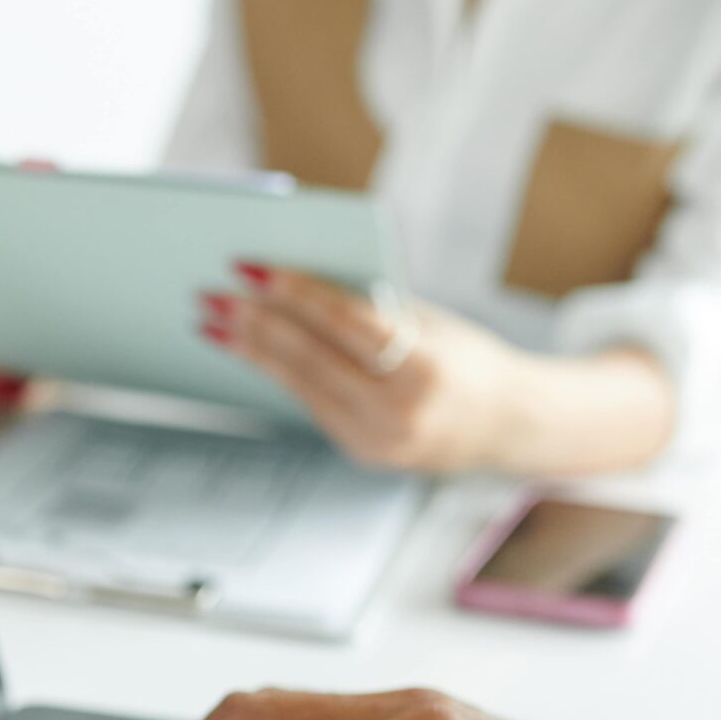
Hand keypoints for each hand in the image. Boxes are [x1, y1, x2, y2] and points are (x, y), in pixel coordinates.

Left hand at [199, 265, 539, 471]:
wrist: (511, 424)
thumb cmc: (467, 357)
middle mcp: (401, 410)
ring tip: (211, 322)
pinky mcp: (363, 452)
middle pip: (310, 357)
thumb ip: (372, 308)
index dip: (293, 292)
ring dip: (250, 351)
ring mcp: (379, 439)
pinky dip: (276, 374)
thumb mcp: (431, 323)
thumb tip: (294, 285)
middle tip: (209, 295)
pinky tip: (246, 351)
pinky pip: (311, 404)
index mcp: (426, 366)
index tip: (247, 267)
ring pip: (300, 384)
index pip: (345, 322)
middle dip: (254, 323)